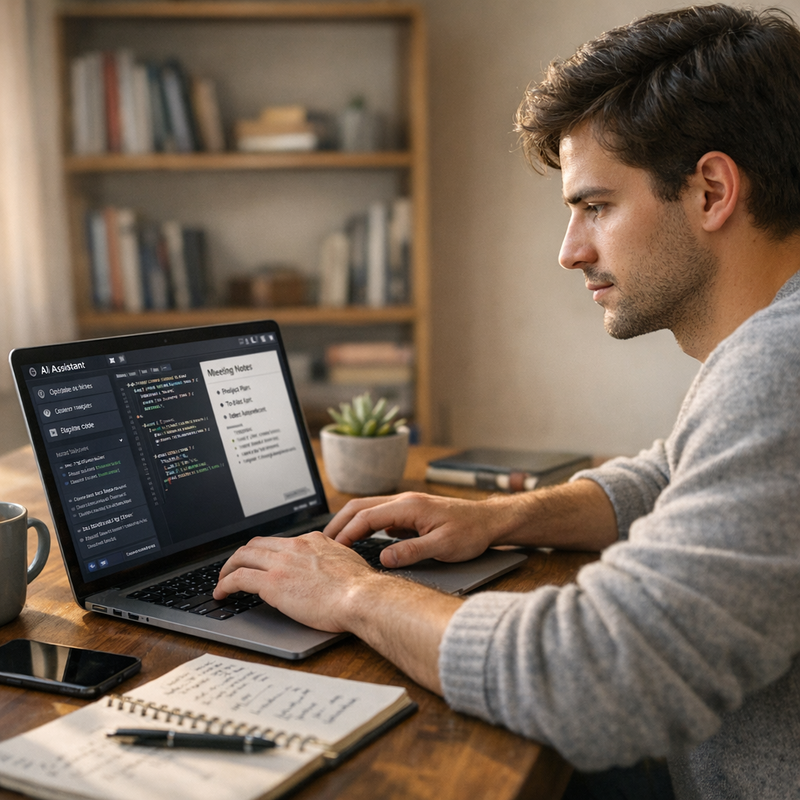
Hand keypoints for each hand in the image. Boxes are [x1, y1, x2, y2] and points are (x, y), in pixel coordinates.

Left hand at [213, 532, 377, 632]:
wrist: (361, 596)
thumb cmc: (361, 588)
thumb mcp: (347, 562)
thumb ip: (333, 560)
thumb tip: (330, 570)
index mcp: (313, 540)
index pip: (281, 541)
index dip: (266, 552)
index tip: (262, 561)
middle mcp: (295, 546)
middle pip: (256, 544)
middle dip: (241, 556)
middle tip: (235, 569)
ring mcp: (281, 563)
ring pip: (242, 556)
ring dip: (228, 568)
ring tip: (222, 581)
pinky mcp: (272, 583)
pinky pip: (238, 578)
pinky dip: (224, 584)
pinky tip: (221, 594)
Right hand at [323, 491, 511, 566]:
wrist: (490, 521)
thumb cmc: (471, 532)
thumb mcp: (443, 546)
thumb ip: (412, 552)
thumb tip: (383, 558)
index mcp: (408, 505)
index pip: (366, 516)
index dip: (347, 533)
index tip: (333, 550)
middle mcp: (404, 501)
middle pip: (360, 506)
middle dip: (339, 524)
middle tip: (323, 543)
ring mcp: (406, 505)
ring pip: (368, 509)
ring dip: (350, 523)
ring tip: (335, 543)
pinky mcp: (410, 513)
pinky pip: (380, 516)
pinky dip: (364, 526)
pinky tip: (360, 541)